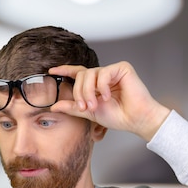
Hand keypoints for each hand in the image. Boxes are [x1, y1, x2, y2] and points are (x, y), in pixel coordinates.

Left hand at [49, 62, 170, 141]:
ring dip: (89, 92)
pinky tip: (108, 97)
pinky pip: (103, 73)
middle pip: (81, 76)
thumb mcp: (89, 112)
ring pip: (90, 74)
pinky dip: (102, 87)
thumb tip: (54, 106)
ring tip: (95, 105)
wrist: (134, 119)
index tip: (52, 71)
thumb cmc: (118, 116)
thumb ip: (73, 108)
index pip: (78, 73)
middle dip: (79, 93)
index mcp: (95, 85)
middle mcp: (102, 76)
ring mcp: (112, 71)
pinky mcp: (122, 68)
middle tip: (85, 107)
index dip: (65, 70)